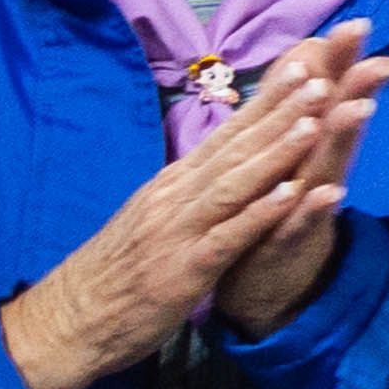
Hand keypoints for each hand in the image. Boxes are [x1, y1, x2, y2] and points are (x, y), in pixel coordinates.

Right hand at [0, 30, 388, 388]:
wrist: (66, 322)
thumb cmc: (115, 272)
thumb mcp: (153, 219)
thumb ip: (189, 190)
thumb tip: (224, 160)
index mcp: (173, 183)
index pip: (226, 133)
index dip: (265, 100)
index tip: (302, 66)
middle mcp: (176, 196)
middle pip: (235, 147)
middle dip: (281, 110)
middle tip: (322, 74)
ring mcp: (179, 231)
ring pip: (235, 182)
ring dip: (277, 150)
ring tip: (316, 119)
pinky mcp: (183, 270)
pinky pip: (228, 236)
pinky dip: (260, 213)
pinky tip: (292, 193)